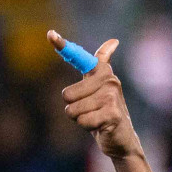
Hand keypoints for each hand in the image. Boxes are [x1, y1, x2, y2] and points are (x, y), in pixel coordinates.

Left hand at [51, 32, 144, 161]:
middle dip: (73, 108)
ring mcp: (112, 96)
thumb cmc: (104, 111)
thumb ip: (100, 65)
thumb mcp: (98, 87)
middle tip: (90, 110)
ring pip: (72, 110)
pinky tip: (100, 125)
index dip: (63, 45)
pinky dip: (87, 126)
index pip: (81, 57)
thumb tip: (113, 41)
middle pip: (67, 94)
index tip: (50, 34)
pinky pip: (82, 120)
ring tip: (95, 118)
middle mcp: (110, 80)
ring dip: (80, 118)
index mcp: (102, 72)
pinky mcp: (112, 114)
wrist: (121, 137)